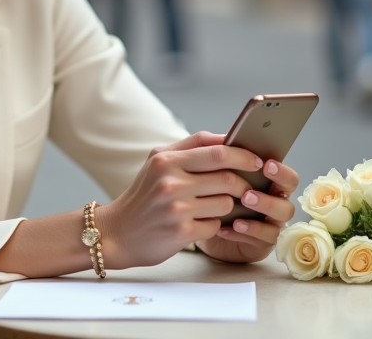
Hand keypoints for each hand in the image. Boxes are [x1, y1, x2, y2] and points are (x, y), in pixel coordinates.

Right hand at [98, 132, 260, 269]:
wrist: (114, 233)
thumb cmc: (143, 196)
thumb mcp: (157, 162)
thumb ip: (190, 147)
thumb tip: (228, 139)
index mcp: (166, 159)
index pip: (217, 150)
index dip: (243, 154)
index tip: (256, 159)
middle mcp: (170, 181)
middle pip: (227, 177)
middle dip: (243, 183)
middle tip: (246, 188)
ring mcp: (176, 207)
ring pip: (226, 202)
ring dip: (227, 206)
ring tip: (211, 207)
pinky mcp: (181, 232)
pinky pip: (215, 224)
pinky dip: (213, 225)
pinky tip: (198, 224)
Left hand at [195, 158, 299, 263]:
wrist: (204, 225)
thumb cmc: (218, 195)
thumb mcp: (219, 177)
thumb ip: (226, 160)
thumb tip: (224, 141)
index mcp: (271, 186)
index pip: (288, 177)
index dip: (282, 172)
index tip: (267, 164)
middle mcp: (277, 205)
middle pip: (288, 201)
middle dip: (270, 198)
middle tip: (248, 193)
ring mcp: (272, 225)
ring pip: (279, 221)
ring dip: (261, 211)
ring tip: (241, 206)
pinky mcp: (262, 244)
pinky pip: (261, 239)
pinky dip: (245, 231)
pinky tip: (226, 227)